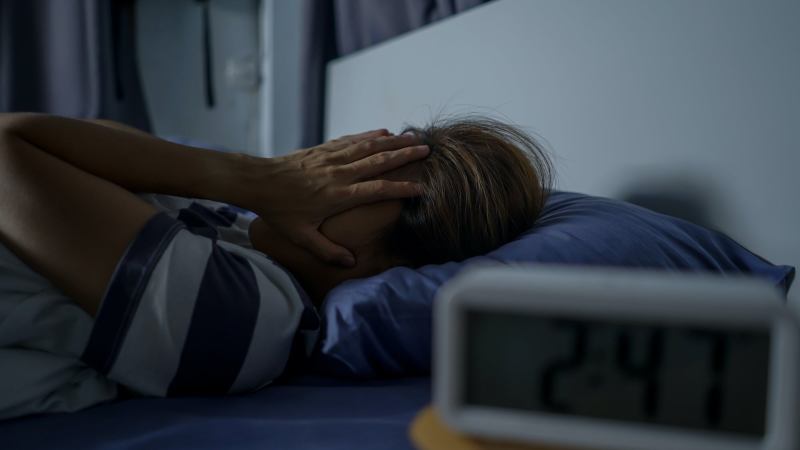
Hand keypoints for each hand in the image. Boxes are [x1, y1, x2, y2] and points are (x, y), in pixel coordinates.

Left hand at [247, 129, 427, 265]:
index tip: (421, 188)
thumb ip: (327, 251)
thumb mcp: (301, 237)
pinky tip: (382, 132)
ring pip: (368, 146)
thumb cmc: (279, 212)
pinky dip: (368, 135)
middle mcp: (339, 173)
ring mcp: (331, 158)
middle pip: (379, 161)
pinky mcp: (322, 150)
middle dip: (404, 155)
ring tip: (412, 137)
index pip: (377, 191)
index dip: (401, 189)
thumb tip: (351, 262)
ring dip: (392, 141)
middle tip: (427, 149)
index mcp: (338, 196)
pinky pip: (350, 140)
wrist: (257, 182)